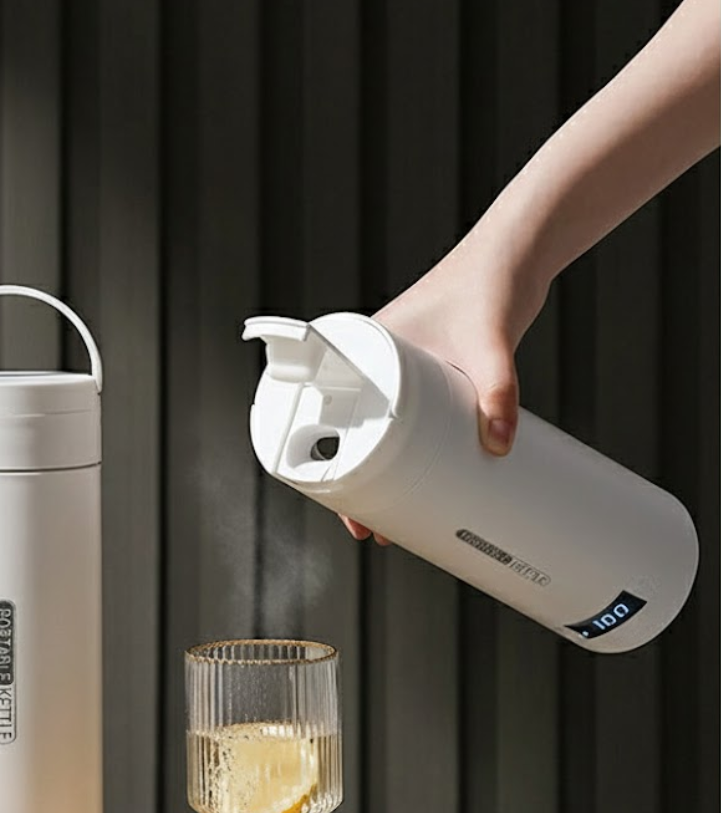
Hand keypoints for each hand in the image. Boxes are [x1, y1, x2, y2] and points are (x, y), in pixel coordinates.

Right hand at [340, 223, 551, 544]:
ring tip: (398, 519)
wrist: (517, 253)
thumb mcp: (488, 344)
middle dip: (358, 487)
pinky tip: (427, 484)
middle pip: (352, 436)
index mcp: (364, 349)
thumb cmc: (486, 280)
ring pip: (380, 436)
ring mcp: (404, 374)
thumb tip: (501, 445)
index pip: (327, 410)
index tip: (337, 500)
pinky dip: (410, 458)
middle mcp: (377, 365)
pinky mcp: (433, 381)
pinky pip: (409, 427)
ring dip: (384, 478)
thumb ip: (498, 392)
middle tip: (372, 529)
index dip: (326, 461)